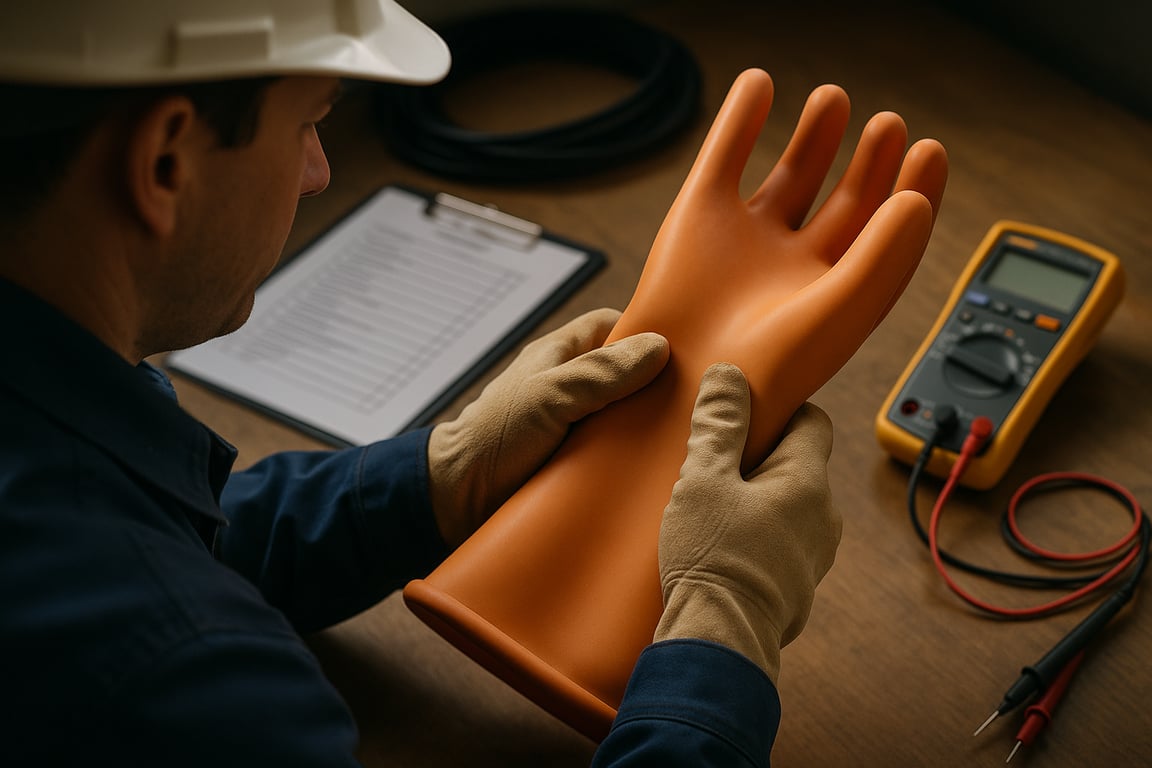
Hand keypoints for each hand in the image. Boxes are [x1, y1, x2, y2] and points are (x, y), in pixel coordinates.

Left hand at [427, 308, 668, 547]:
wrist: (455, 501)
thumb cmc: (492, 437)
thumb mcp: (548, 396)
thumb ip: (599, 373)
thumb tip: (657, 347)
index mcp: (561, 356)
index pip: (613, 326)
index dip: (646, 331)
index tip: (684, 348)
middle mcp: (572, 387)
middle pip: (628, 374)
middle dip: (657, 386)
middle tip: (694, 401)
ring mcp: (576, 425)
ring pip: (626, 418)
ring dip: (648, 430)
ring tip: (685, 440)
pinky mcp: (579, 463)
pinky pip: (616, 455)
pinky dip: (633, 463)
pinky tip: (659, 474)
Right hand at [607, 67, 947, 471]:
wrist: (677, 388)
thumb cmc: (762, 370)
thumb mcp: (838, 312)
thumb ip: (884, 256)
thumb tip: (916, 198)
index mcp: (835, 295)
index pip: (887, 234)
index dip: (913, 191)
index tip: (930, 150)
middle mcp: (793, 267)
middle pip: (845, 203)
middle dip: (870, 161)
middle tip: (889, 125)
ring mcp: (745, 240)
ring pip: (790, 177)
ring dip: (814, 137)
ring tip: (833, 99)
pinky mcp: (697, 219)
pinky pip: (724, 158)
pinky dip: (740, 120)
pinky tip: (758, 83)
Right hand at [655, 363, 838, 682]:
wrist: (718, 643)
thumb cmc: (712, 558)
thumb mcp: (703, 480)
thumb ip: (718, 426)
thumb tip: (729, 375)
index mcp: (807, 482)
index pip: (814, 422)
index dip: (782, 410)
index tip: (746, 415)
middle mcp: (824, 517)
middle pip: (799, 465)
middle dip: (761, 458)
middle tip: (715, 462)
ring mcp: (815, 556)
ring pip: (790, 507)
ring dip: (758, 501)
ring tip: (713, 507)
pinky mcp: (799, 588)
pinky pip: (783, 545)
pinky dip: (759, 537)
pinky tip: (721, 546)